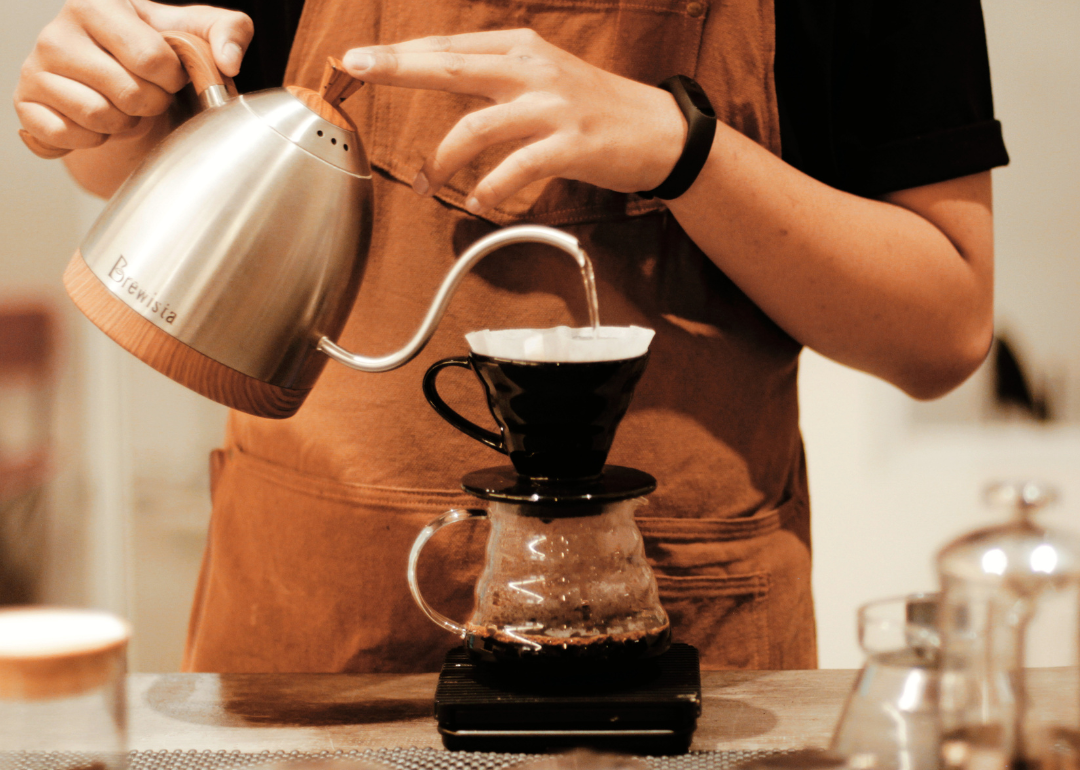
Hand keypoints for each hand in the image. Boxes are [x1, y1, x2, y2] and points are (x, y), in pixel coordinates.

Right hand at [14, 0, 252, 152]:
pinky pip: (68, 137)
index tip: (167, 73)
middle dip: (151, 104)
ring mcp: (36, 68)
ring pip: (99, 118)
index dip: (172, 79)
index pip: (152, 59)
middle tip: (145, 94)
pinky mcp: (25, 104)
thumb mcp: (196, 34)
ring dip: (122, 123)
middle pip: (129, 93)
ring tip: (121, 106)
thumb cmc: (155, 56)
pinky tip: (96, 122)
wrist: (116, 85)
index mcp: (98, 4)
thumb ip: (229, 31)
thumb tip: (228, 62)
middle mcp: (57, 32)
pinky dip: (92, 140)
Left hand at [342, 29, 685, 214]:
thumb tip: (441, 78)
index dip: (402, 53)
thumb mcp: (544, 76)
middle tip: (358, 70)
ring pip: (475, 127)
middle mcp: (532, 70)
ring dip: (440, 160)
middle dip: (399, 68)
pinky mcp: (569, 145)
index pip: (449, 47)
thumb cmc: (594, 109)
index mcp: (522, 49)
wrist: (659, 131)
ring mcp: (551, 107)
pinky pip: (515, 168)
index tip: (361, 58)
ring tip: (423, 184)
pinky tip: (477, 202)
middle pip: (450, 66)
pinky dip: (489, 189)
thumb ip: (496, 76)